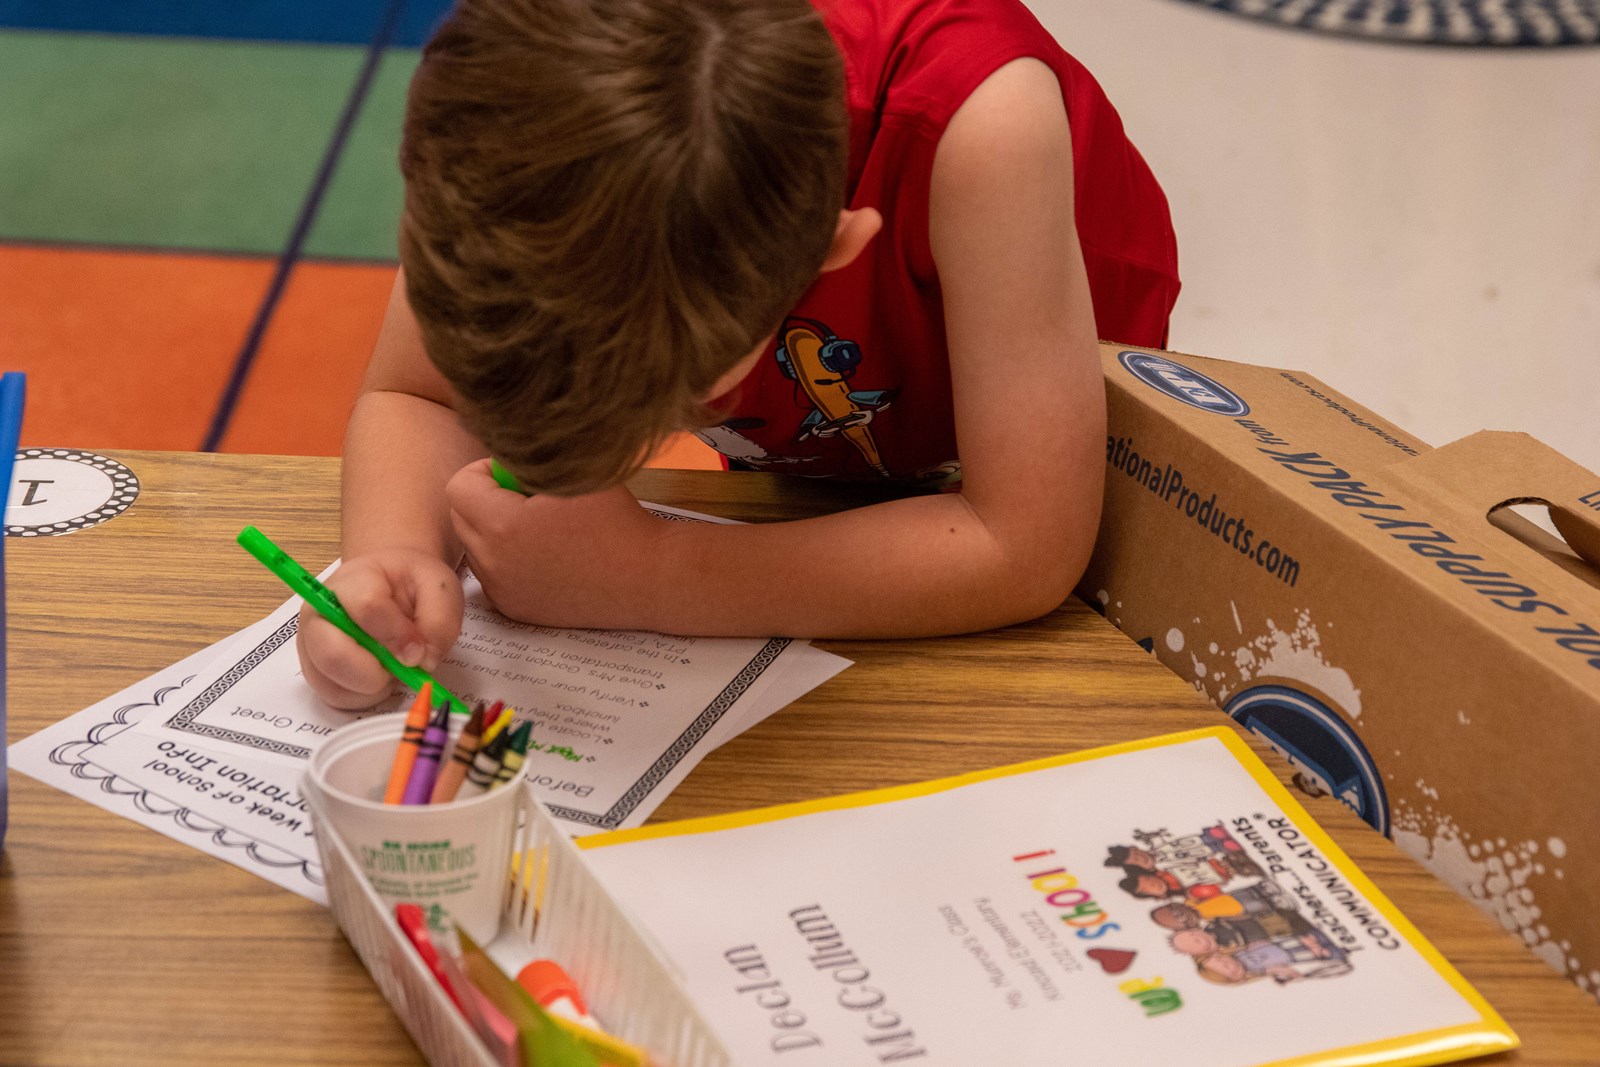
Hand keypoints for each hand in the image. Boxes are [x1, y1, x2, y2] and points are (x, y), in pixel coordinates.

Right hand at [295, 548, 464, 708]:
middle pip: (333, 655)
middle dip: (376, 673)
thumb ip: (439, 620)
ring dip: (373, 686)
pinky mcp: (316, 672)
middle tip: (402, 666)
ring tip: (392, 664)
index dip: (397, 636)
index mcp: (351, 581)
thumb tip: (422, 661)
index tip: (419, 651)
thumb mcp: (439, 589)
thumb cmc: (412, 585)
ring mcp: (311, 645)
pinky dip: (366, 696)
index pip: (367, 608)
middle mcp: (319, 613)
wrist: (392, 586)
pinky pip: (337, 697)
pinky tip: (381, 676)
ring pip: (334, 684)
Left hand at [446, 459, 662, 626]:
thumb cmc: (617, 520)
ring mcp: (503, 591)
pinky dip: (507, 561)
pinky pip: (492, 576)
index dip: (485, 472)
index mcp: (503, 525)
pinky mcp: (515, 609)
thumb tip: (502, 452)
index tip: (518, 474)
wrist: (649, 578)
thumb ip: (531, 457)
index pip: (458, 486)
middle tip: (529, 498)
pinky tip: (544, 556)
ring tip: (539, 528)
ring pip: (475, 548)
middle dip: (486, 501)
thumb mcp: (576, 473)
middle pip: (460, 518)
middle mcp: (493, 563)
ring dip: (494, 532)